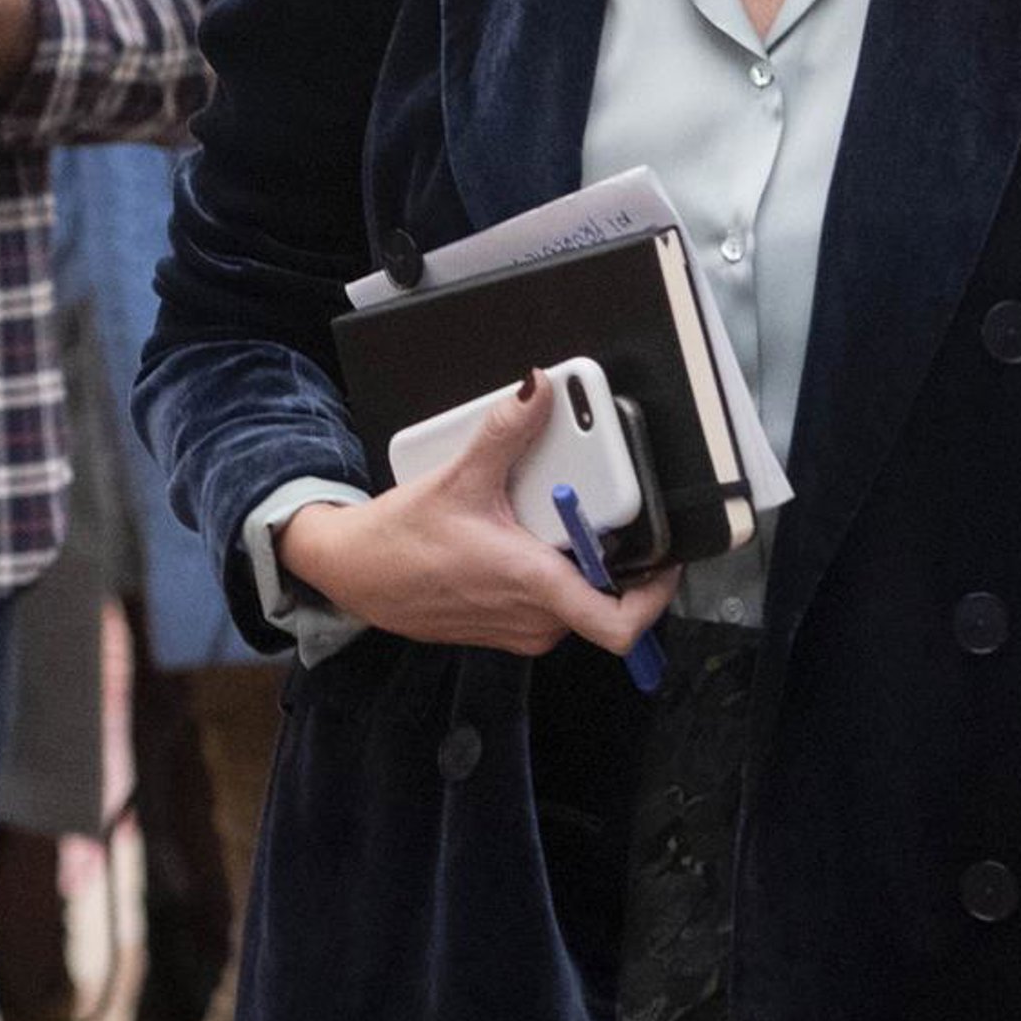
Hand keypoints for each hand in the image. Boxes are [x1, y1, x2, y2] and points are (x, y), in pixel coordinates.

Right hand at [280, 370, 682, 660]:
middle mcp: (533, 619)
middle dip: (611, 555)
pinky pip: (551, 605)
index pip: (620, 623)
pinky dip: (552, 572)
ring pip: (577, 601)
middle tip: (601, 512)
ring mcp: (520, 629)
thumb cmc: (399, 542)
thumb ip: (506, 432)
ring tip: (557, 519)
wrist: (354, 575)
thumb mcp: (458, 478)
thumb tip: (537, 391)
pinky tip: (528, 538)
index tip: (666, 560)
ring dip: (579, 564)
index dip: (657, 595)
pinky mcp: (507, 629)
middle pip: (604, 598)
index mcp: (532, 586)